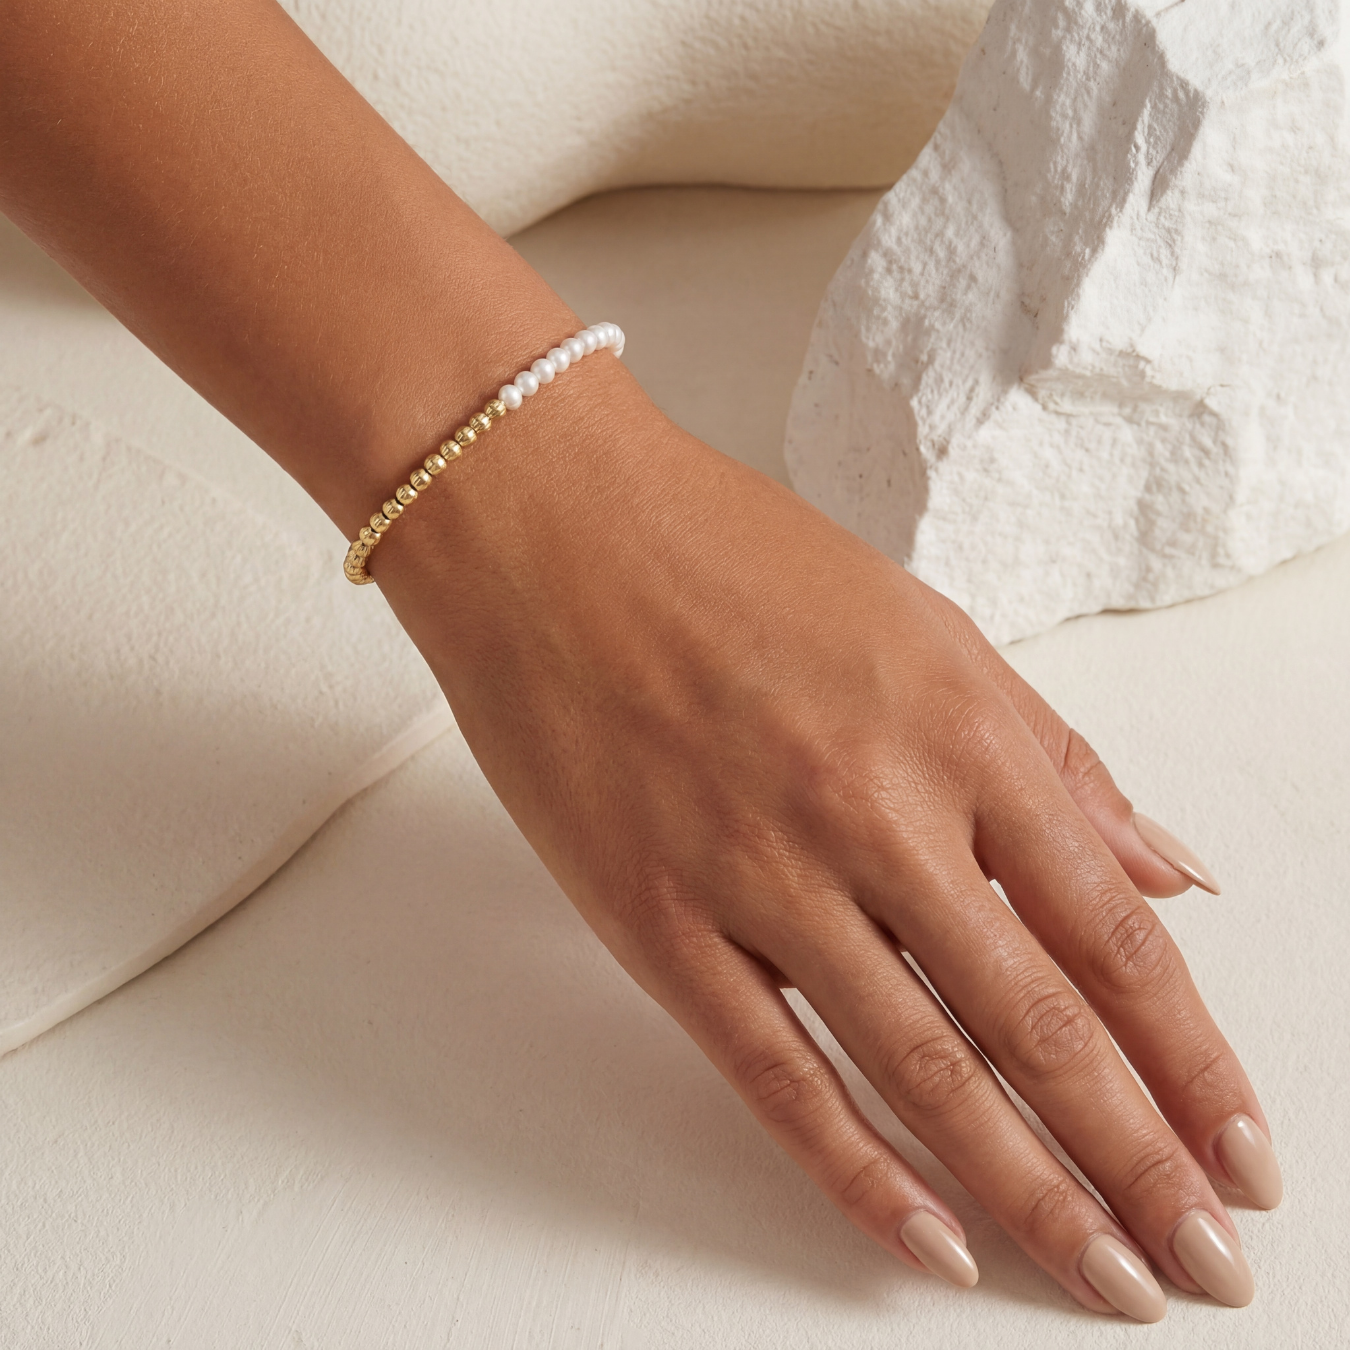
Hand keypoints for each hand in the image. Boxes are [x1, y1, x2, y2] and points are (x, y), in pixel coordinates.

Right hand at [376, 364, 1276, 1320]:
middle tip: (1210, 1268)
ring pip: (922, 1071)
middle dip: (1141, 1164)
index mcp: (958, 731)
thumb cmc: (733, 557)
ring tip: (1106, 1280)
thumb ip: (1050, 760)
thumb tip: (1164, 872)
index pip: (1112, 934)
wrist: (551, 527)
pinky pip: (776, 1072)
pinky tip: (933, 1242)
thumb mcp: (925, 627)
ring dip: (1030, 1193)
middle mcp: (877, 812)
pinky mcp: (659, 920)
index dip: (1192, 1060)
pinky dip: (861, 1172)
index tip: (1242, 1149)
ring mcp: (762, 874)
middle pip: (1040, 1026)